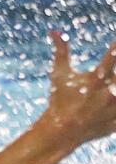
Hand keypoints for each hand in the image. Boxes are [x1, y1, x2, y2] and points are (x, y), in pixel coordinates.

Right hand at [42, 31, 115, 146]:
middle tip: (112, 79)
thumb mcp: (59, 75)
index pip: (113, 57)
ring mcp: (114, 109)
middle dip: (115, 78)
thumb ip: (61, 51)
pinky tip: (109, 104)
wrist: (60, 132)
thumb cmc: (59, 99)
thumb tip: (54, 30)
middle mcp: (109, 93)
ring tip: (108, 91)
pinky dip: (114, 108)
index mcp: (97, 79)